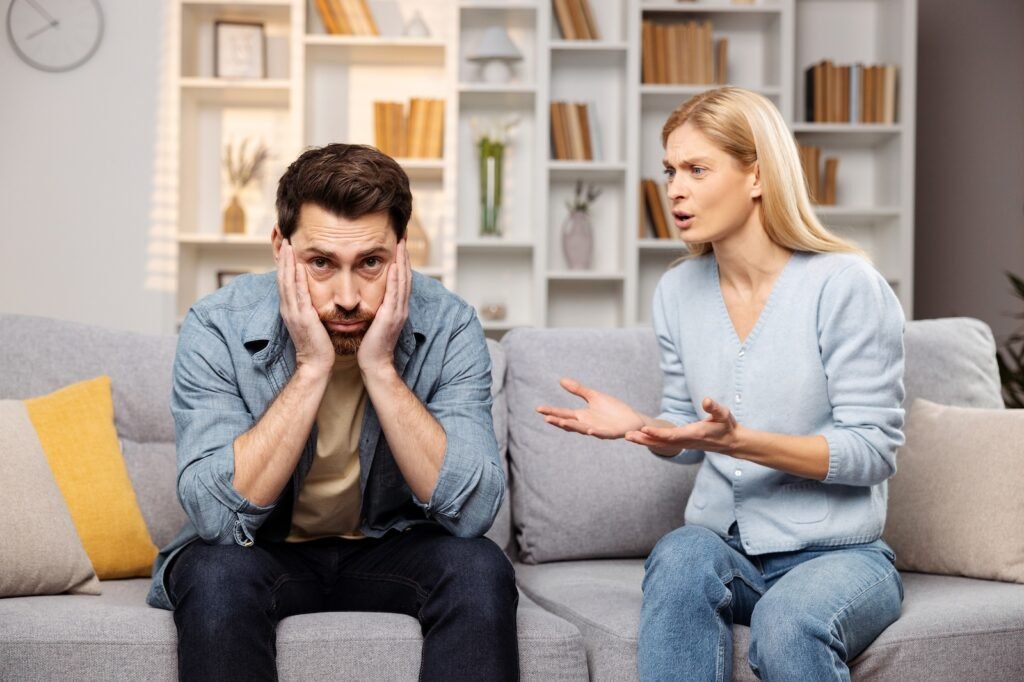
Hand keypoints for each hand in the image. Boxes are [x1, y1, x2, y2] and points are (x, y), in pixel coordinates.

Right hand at [278, 240, 333, 374]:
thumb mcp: (310, 321)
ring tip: (288, 246)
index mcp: (289, 309)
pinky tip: (298, 266)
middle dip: (282, 258)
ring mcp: (294, 313)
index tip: (286, 248)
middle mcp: (288, 309)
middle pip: (282, 278)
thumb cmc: (317, 344)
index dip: (283, 264)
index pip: (284, 282)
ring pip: (287, 283)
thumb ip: (308, 307)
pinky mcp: (303, 318)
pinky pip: (299, 295)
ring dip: (287, 263)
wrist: (316, 364)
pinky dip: (296, 279)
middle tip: (284, 239)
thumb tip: (312, 296)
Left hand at [357, 240, 410, 374]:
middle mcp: (401, 307)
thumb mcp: (376, 320)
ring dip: (402, 261)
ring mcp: (398, 312)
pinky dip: (395, 279)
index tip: (398, 242)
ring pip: (403, 281)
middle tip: (402, 235)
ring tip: (400, 243)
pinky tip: (394, 266)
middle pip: (405, 275)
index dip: (400, 259)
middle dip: (404, 254)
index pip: (400, 278)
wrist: (375, 364)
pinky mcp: (391, 317)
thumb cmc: (371, 345)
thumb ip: (377, 306)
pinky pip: (394, 294)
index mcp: (396, 306)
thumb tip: (370, 294)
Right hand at [536, 378, 645, 438]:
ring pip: (582, 429)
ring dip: (572, 427)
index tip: (538, 408)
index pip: (563, 413)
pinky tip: (589, 429)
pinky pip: (601, 433)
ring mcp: (597, 429)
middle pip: (569, 423)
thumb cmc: (613, 409)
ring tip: (561, 422)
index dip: (551, 411)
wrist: (632, 420)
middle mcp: (586, 424)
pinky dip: (595, 432)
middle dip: (558, 421)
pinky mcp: (610, 433)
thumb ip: (578, 390)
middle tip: (546, 418)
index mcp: (582, 415)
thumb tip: (561, 380)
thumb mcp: (594, 396)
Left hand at [625, 397, 741, 454]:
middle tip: (627, 436)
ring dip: (644, 441)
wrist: (731, 442)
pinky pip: (663, 444)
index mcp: (694, 434)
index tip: (645, 429)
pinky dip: (651, 442)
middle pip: (662, 442)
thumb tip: (707, 400)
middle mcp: (686, 441)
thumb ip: (715, 408)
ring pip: (661, 445)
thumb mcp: (724, 414)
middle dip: (644, 440)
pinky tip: (640, 438)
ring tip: (628, 437)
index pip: (673, 435)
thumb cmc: (727, 426)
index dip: (658, 433)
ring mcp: (683, 444)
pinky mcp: (682, 444)